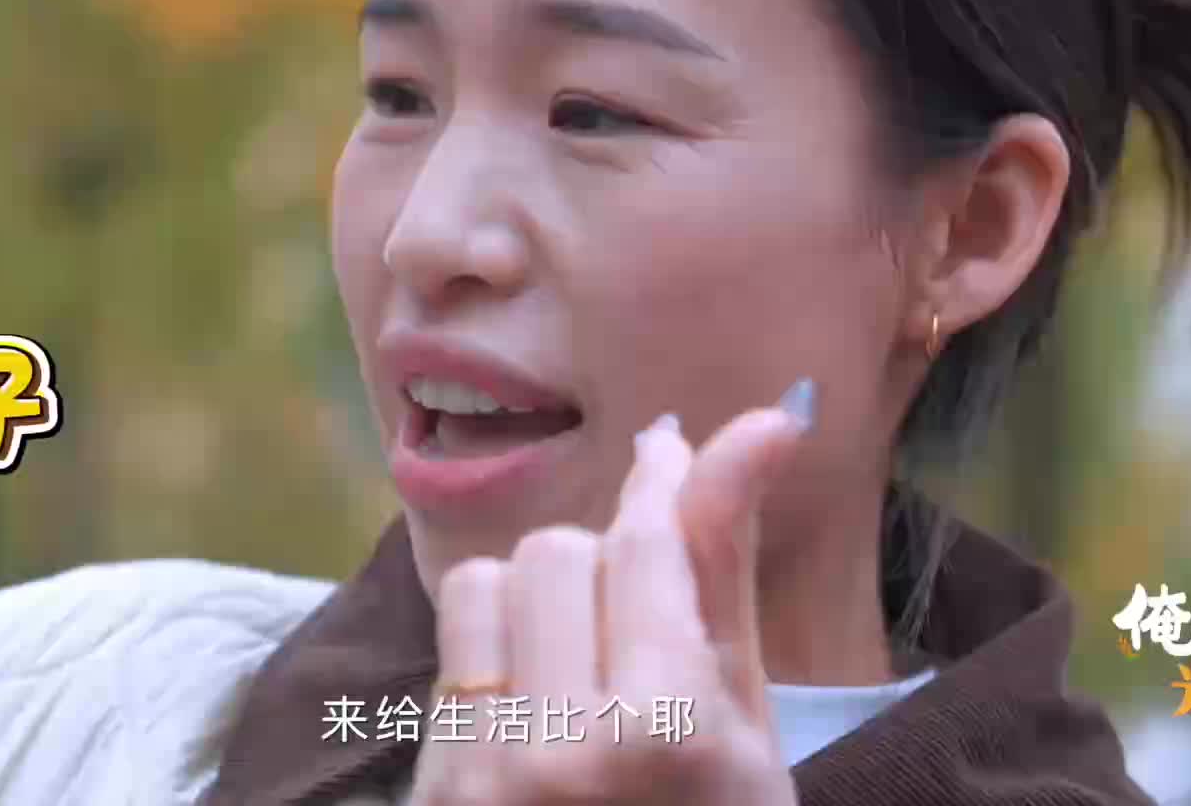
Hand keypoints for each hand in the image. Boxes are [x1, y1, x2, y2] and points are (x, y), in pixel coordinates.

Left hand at [410, 389, 811, 805]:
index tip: (670, 447)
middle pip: (556, 550)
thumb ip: (726, 572)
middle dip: (603, 568)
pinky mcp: (429, 794)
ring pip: (485, 585)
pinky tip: (536, 716)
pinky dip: (495, 659)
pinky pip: (448, 654)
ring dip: (536, 603)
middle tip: (640, 626)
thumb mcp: (745, 727)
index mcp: (668, 734)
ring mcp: (479, 779)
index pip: (644, 545)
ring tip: (581, 671)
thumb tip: (761, 422)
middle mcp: (561, 750)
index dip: (663, 481)